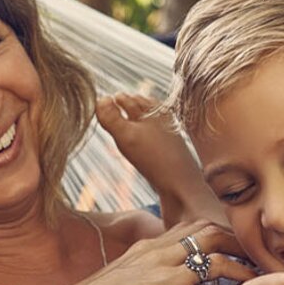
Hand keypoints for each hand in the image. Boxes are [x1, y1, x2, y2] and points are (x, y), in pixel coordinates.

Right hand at [36, 220, 256, 284]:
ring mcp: (160, 260)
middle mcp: (153, 247)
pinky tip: (251, 282)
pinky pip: (213, 265)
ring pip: (212, 238)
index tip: (235, 247)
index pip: (187, 230)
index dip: (214, 236)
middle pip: (203, 226)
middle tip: (256, 250)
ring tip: (261, 262)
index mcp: (143, 250)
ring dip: (240, 247)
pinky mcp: (168, 278)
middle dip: (232, 235)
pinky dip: (238, 270)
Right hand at [96, 93, 226, 226]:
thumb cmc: (155, 159)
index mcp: (154, 112)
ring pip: (150, 123)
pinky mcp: (173, 153)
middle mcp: (164, 122)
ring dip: (139, 118)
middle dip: (130, 104)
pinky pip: (157, 138)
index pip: (130, 100)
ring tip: (129, 117)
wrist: (182, 187)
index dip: (117, 99)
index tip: (107, 97)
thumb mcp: (127, 136)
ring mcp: (170, 137)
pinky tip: (145, 142)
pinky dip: (147, 134)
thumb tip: (101, 99)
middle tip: (117, 101)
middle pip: (142, 108)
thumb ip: (112, 118)